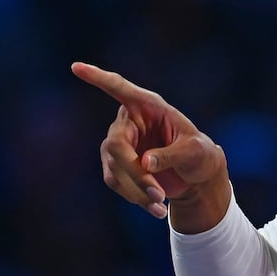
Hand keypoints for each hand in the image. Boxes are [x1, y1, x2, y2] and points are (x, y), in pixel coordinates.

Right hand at [70, 62, 225, 219]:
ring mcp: (119, 143)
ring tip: (161, 206)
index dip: (98, 78)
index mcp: (149, 106)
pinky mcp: (116, 164)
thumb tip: (145, 162)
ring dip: (137, 190)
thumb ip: (173, 154)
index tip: (76, 67)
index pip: (120, 88)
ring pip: (114, 168)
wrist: (197, 176)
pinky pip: (116, 182)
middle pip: (117, 145)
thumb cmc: (200, 154)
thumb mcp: (196, 152)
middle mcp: (130, 122)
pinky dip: (134, 197)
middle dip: (135, 173)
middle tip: (159, 196)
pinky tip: (154, 208)